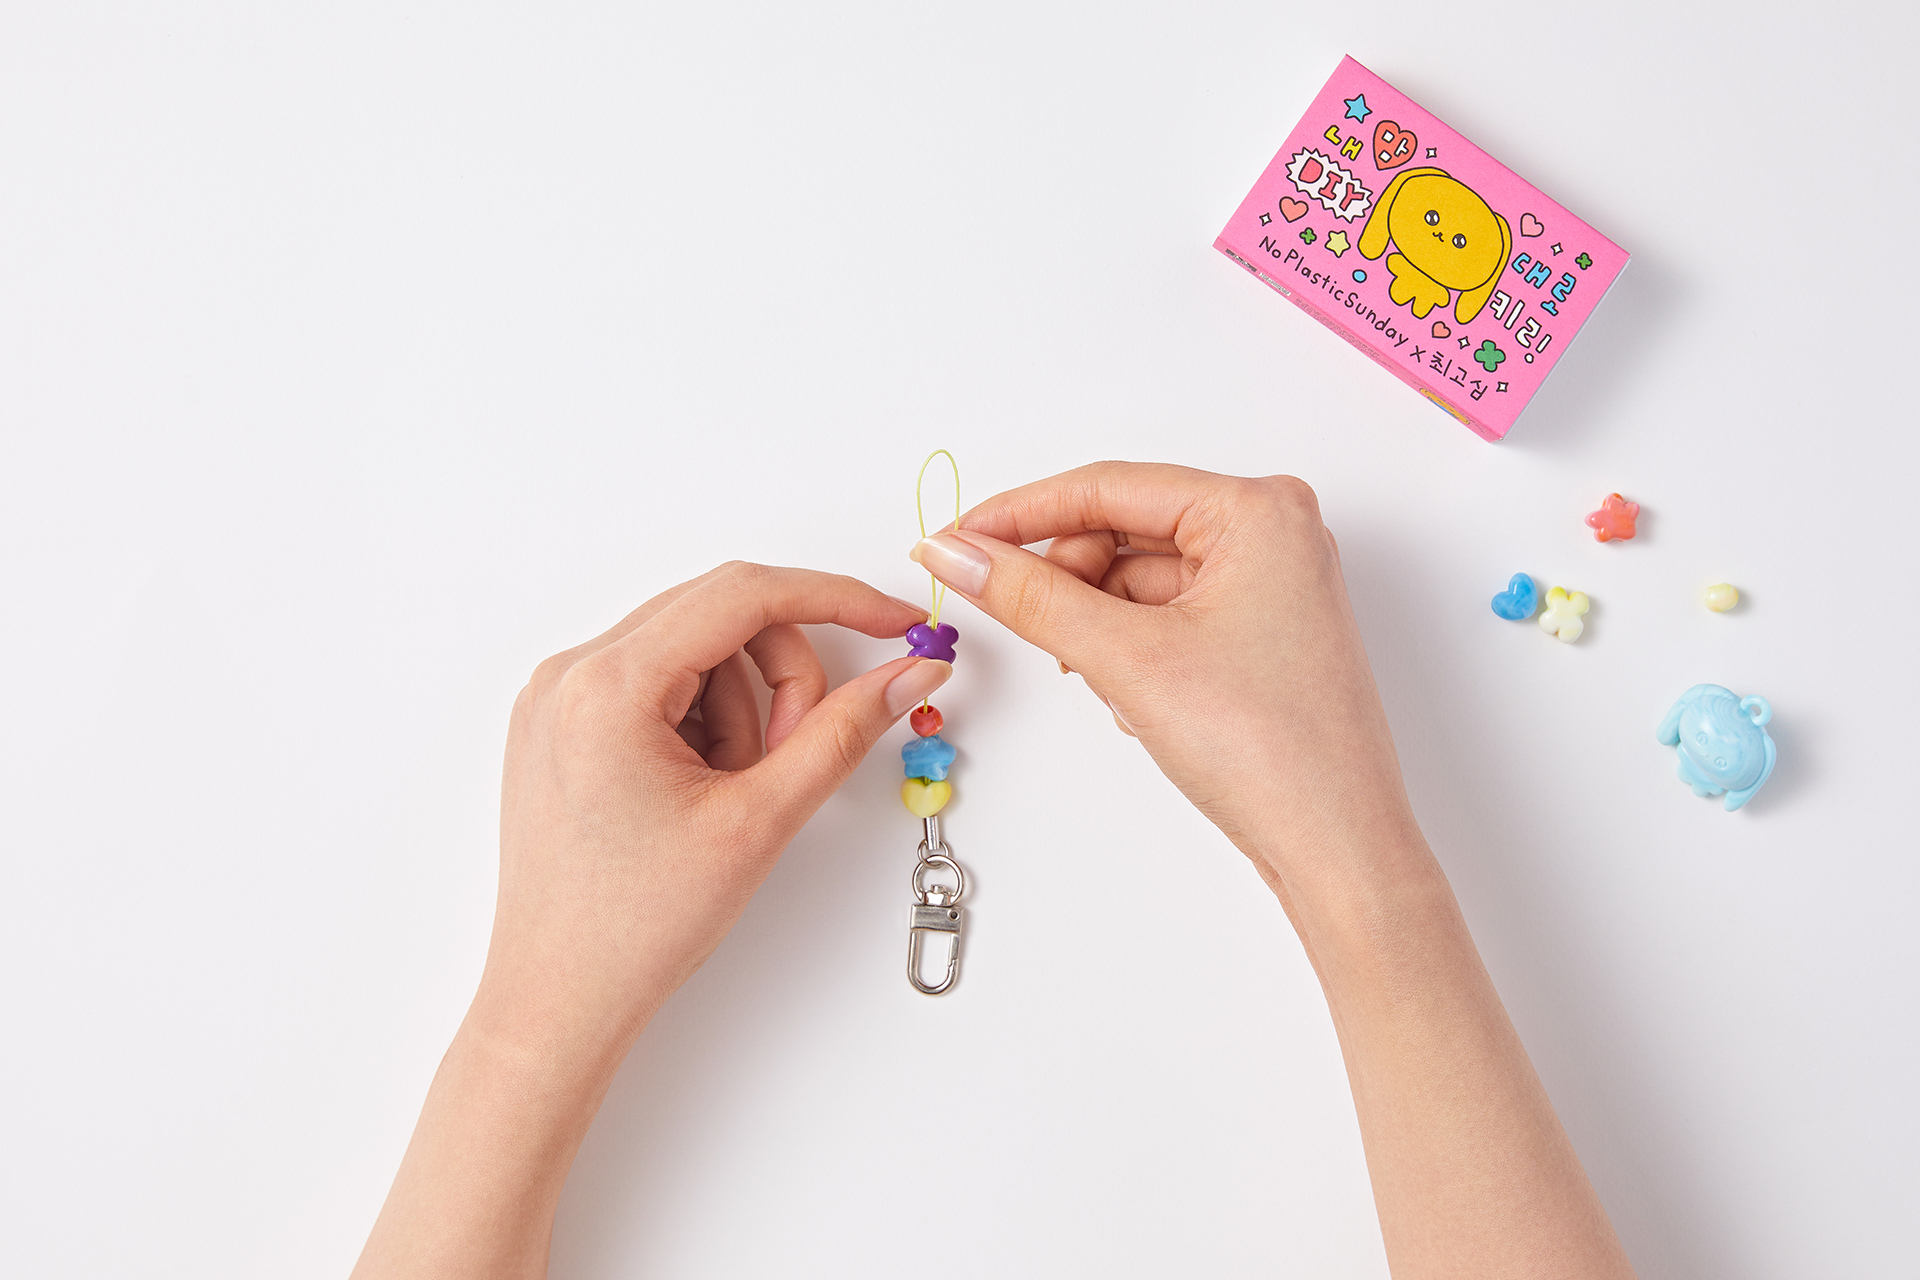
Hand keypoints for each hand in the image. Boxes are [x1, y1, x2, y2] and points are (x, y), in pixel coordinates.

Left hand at [485, 561, 949, 1055]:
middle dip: (781, 674)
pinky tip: (700, 790)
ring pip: (694, 650)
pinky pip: (658, 682)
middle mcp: (570, 673)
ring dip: (740, 708)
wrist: (557, 1002)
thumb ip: (842, 732)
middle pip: (719, 614)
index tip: (895, 622)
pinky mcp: (561, 724)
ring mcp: (558, 697)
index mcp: (606, 686)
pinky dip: (702, 721)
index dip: (835, 599)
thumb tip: (908, 670)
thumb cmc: (633, 928)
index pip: (743, 594)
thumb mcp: (758, 822)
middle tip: (794, 753)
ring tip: (731, 795)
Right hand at [910, 462, 1417, 888]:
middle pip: (1123, 529)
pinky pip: (1167, 617)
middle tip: (1024, 626)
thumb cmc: (1271, 751)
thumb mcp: (1129, 661)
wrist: (1338, 848)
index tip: (954, 540)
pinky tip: (1137, 703)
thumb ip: (1032, 598)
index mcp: (1259, 509)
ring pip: (1139, 580)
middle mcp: (1274, 533)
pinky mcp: (1261, 636)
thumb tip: (956, 555)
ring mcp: (1271, 586)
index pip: (1108, 486)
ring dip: (1101, 628)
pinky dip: (1132, 653)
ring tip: (1108, 685)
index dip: (1019, 515)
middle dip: (1069, 582)